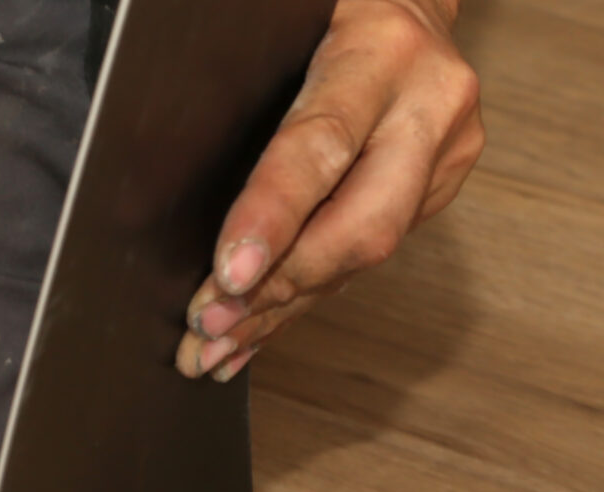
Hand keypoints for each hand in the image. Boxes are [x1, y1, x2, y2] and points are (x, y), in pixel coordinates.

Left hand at [176, 0, 483, 381]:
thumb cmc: (319, 10)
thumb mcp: (277, 19)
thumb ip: (236, 75)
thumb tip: (160, 159)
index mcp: (383, 51)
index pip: (321, 146)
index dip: (272, 218)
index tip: (227, 274)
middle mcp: (428, 103)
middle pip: (362, 224)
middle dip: (278, 287)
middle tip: (208, 326)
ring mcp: (443, 151)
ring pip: (363, 254)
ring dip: (281, 308)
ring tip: (214, 346)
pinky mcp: (437, 187)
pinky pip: (363, 257)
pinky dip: (302, 299)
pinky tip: (253, 333)